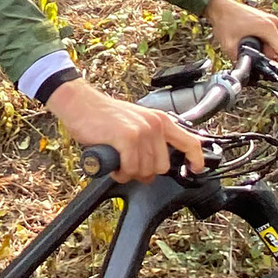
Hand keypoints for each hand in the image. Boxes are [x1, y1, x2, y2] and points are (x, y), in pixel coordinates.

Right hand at [47, 77, 205, 182]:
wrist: (81, 104)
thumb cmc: (105, 117)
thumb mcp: (137, 122)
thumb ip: (152, 138)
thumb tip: (159, 161)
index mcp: (161, 120)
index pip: (190, 142)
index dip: (196, 159)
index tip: (196, 169)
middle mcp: (155, 125)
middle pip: (162, 167)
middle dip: (145, 172)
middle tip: (129, 165)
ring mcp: (142, 131)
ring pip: (145, 170)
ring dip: (129, 173)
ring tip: (119, 162)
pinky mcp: (127, 138)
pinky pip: (130, 169)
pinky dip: (120, 173)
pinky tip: (113, 166)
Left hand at [204, 0, 277, 67]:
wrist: (220, 6)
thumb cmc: (224, 21)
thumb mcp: (230, 46)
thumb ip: (241, 60)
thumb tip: (248, 70)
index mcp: (268, 28)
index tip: (270, 72)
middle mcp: (273, 23)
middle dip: (266, 57)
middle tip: (250, 58)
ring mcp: (270, 20)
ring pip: (273, 43)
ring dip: (262, 49)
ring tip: (246, 47)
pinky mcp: (266, 20)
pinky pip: (269, 37)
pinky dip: (261, 43)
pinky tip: (248, 42)